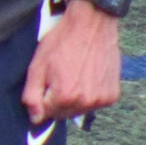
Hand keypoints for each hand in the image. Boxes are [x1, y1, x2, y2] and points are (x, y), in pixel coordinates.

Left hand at [20, 1, 121, 123]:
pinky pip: (95, 104)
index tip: (44, 86)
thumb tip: (35, 119)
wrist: (92, 25)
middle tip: (58, 78)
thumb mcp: (37, 66)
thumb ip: (32, 96)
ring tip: (73, 76)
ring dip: (73, 100)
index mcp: (64, 97)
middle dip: (56, 101)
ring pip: (79, 110)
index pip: (46, 115)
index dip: (42, 100)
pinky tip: (86, 77)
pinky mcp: (113, 95)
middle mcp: (85, 102)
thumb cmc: (62, 42)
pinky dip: (89, 95)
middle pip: (63, 114)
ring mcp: (101, 100)